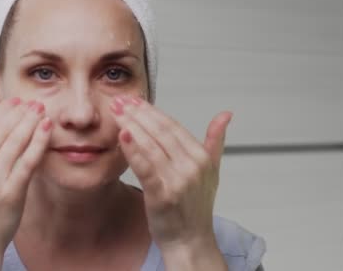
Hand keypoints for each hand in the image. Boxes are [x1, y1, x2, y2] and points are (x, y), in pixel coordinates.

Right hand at [0, 98, 52, 266]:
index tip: (13, 101)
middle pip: (0, 132)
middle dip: (18, 113)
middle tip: (32, 101)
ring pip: (15, 142)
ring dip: (30, 122)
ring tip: (40, 110)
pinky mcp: (11, 193)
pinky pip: (28, 161)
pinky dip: (39, 141)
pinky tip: (46, 128)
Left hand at [110, 96, 230, 268]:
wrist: (190, 242)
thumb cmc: (196, 208)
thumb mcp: (212, 172)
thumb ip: (215, 141)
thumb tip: (225, 115)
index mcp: (202, 158)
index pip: (173, 126)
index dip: (152, 110)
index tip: (135, 100)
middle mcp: (192, 167)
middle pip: (161, 132)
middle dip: (138, 113)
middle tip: (119, 101)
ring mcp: (178, 181)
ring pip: (152, 145)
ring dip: (132, 125)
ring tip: (116, 113)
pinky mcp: (163, 195)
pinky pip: (146, 168)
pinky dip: (134, 151)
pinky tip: (123, 135)